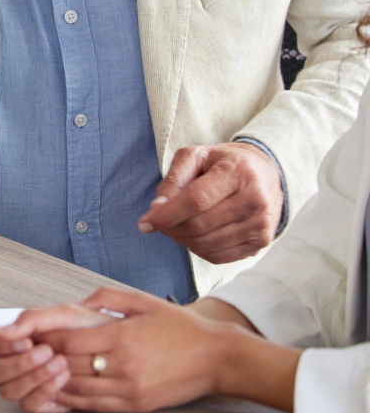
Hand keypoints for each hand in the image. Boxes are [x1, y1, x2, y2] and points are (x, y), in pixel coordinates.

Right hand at [0, 303, 116, 412]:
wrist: (120, 348)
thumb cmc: (91, 327)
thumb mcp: (63, 313)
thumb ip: (31, 318)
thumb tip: (8, 330)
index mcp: (12, 339)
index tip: (23, 340)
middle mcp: (14, 363)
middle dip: (17, 363)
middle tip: (45, 351)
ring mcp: (27, 384)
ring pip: (8, 392)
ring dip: (33, 376)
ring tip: (60, 362)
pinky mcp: (43, 401)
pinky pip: (30, 405)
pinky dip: (45, 390)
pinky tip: (62, 377)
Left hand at [33, 288, 297, 412]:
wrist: (216, 357)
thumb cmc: (179, 325)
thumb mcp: (141, 301)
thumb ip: (105, 298)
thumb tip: (77, 303)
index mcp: (121, 336)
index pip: (69, 342)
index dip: (47, 338)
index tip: (33, 333)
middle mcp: (122, 365)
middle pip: (69, 366)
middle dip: (45, 359)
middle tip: (28, 352)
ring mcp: (129, 389)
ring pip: (79, 389)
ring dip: (55, 381)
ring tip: (38, 372)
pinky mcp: (136, 405)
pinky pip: (96, 406)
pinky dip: (74, 400)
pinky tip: (61, 392)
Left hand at [136, 142, 282, 263]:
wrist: (266, 172)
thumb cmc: (224, 162)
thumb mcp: (196, 156)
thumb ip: (174, 179)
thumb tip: (157, 208)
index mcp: (236, 172)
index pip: (196, 200)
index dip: (167, 214)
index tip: (145, 223)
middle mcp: (254, 200)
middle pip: (200, 225)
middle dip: (172, 227)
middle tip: (161, 222)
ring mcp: (260, 224)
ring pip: (208, 244)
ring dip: (183, 240)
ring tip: (177, 226)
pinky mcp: (261, 242)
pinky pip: (220, 257)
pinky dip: (199, 250)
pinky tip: (195, 235)